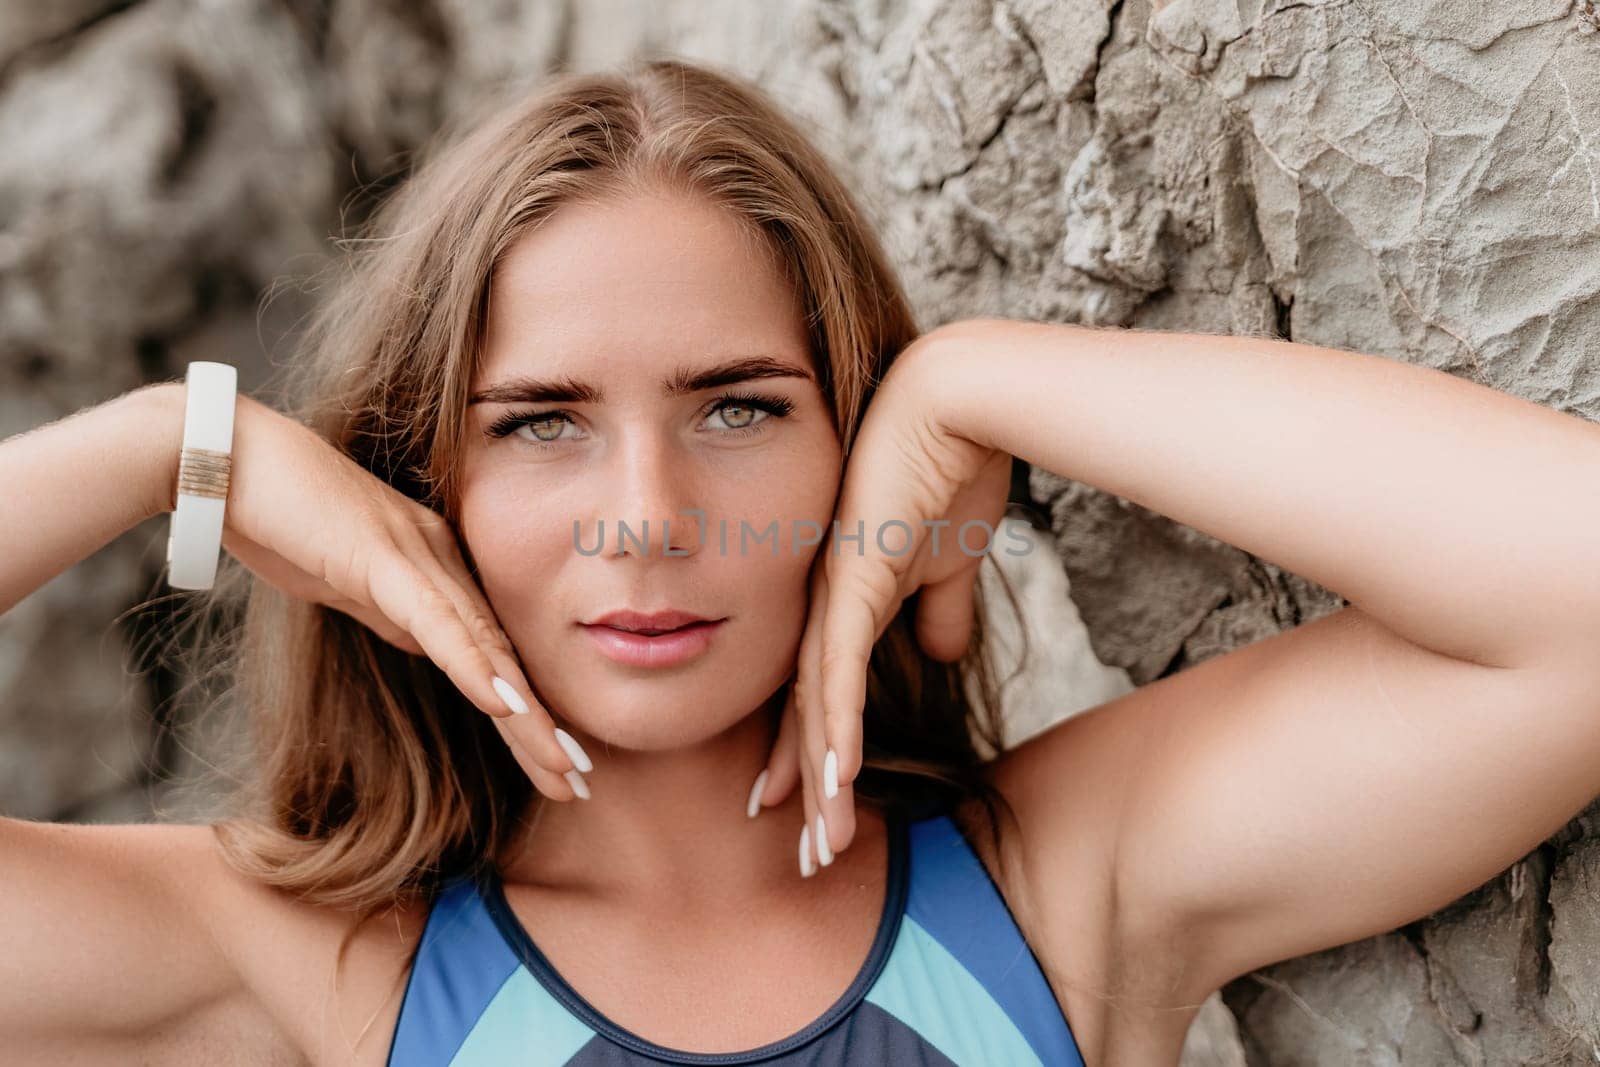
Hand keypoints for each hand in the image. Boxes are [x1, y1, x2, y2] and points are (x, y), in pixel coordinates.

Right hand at [213, 393, 593, 801]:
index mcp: (433, 568)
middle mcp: (440, 560)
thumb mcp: (343, 584)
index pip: (490, 654)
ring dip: (525, 714)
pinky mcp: (383, 557)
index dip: (525, 713)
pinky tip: (506, 705)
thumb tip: (429, 649)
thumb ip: (391, 613)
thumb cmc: (276, 517)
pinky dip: (473, 665)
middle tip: (580, 783)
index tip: (554, 763)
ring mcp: (417, 555)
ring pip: (484, 646)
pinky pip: (436, 620)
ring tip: (563, 764)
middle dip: (542, 728)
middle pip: (502, 657)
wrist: (223, 458)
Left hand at [746, 330, 1012, 870]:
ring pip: (819, 707)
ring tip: (821, 848)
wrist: (961, 401)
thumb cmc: (953, 466)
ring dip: (822, 783)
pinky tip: (834, 785)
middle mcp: (826, 604)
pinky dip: (838, 732)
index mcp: (846, 600)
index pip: (825, 693)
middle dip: (810, 791)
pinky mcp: (852, 581)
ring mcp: (833, 594)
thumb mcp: (951, 558)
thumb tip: (937, 655)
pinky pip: (840, 671)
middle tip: (810, 858)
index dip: (818, 757)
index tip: (817, 815)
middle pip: (811, 714)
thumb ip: (936, 608)